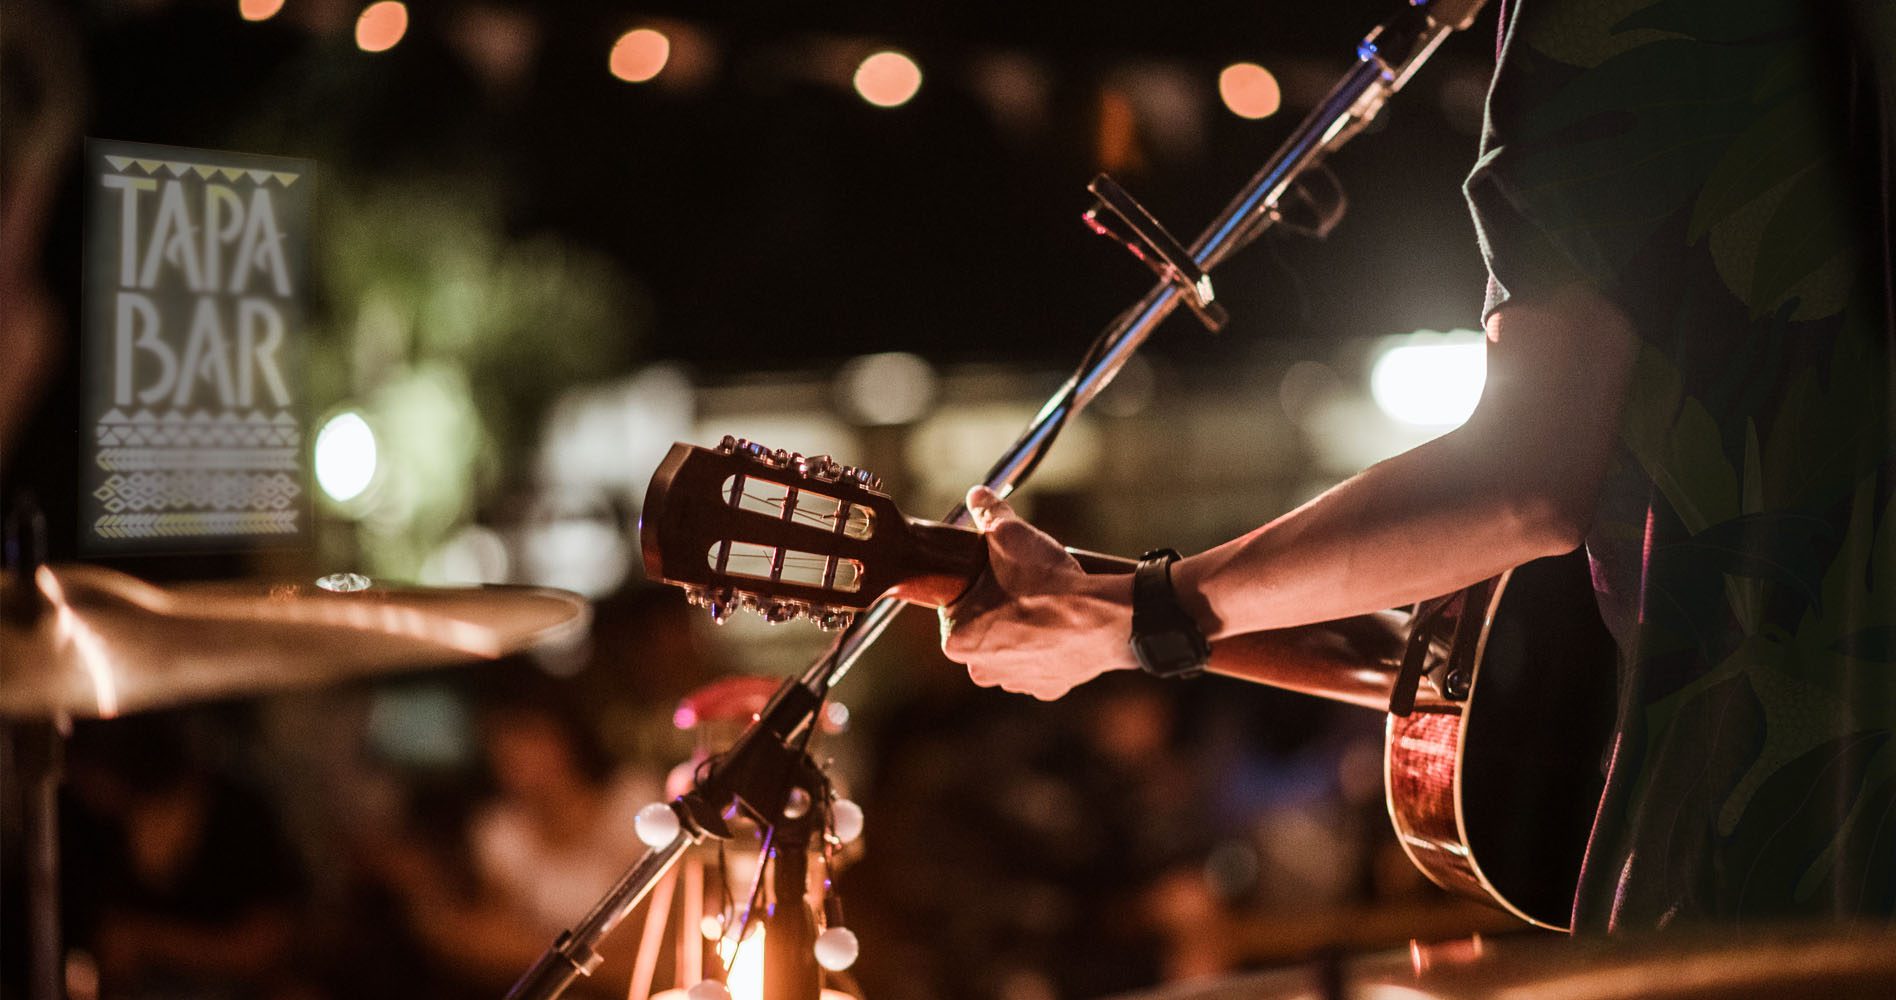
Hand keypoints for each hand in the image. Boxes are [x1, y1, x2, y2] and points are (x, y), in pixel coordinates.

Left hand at [938, 486, 1136, 698]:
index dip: (977, 584)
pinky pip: (1041, 662)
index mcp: (957, 640)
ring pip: (1012, 647)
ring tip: (1043, 603)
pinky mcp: (1048, 688)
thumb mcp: (1010, 535)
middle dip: (999, 607)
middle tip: (1022, 584)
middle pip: (982, 628)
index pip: (956, 606)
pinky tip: (1060, 626)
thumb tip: (977, 495)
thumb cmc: (1048, 584)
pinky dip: (1049, 646)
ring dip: (1023, 629)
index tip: (996, 573)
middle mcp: (980, 669)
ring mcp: (1015, 681)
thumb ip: (987, 513)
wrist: (1103, 619)